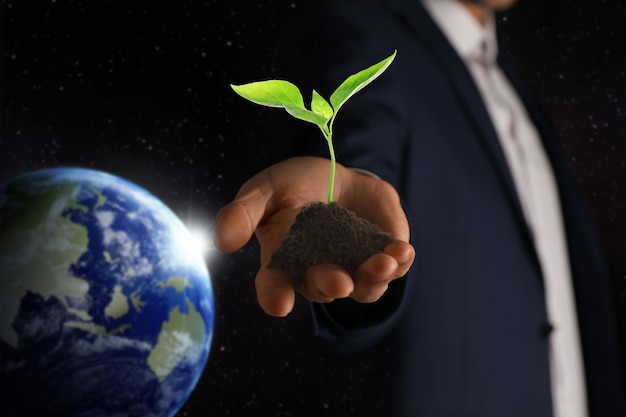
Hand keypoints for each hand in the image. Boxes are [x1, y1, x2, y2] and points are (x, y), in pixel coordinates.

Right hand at [213, 156, 414, 316]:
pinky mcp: (380, 256)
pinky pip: (392, 269)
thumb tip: (223, 241)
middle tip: (340, 282)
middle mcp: (317, 273)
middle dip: (331, 285)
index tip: (278, 304)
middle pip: (323, 288)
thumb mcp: (264, 190)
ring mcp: (352, 268)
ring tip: (384, 263)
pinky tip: (401, 251)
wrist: (336, 176)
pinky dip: (398, 262)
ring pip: (364, 288)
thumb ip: (242, 213)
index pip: (274, 285)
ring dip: (373, 279)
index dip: (275, 296)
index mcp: (283, 261)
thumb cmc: (292, 186)